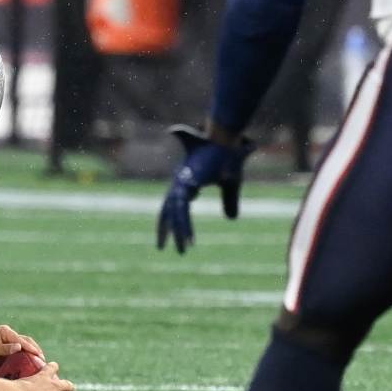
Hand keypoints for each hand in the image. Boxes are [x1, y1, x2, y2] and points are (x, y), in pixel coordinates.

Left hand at [0, 324, 43, 371]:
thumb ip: (4, 348)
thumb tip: (19, 347)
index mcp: (5, 333)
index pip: (23, 340)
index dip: (32, 349)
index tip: (40, 357)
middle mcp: (9, 341)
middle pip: (27, 347)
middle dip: (36, 355)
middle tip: (44, 366)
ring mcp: (8, 352)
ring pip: (24, 357)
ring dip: (32, 364)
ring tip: (41, 373)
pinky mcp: (5, 362)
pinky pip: (17, 366)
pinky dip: (24, 370)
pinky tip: (29, 377)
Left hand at [157, 123, 254, 254]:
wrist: (227, 140)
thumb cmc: (227, 158)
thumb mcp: (231, 185)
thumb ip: (229, 202)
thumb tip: (231, 219)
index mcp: (186, 182)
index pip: (171, 205)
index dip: (168, 220)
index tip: (165, 235)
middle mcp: (180, 183)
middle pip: (168, 210)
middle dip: (164, 229)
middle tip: (160, 248)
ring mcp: (182, 183)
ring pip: (175, 213)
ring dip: (178, 233)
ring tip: (183, 250)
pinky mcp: (188, 184)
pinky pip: (182, 210)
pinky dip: (184, 226)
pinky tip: (189, 240)